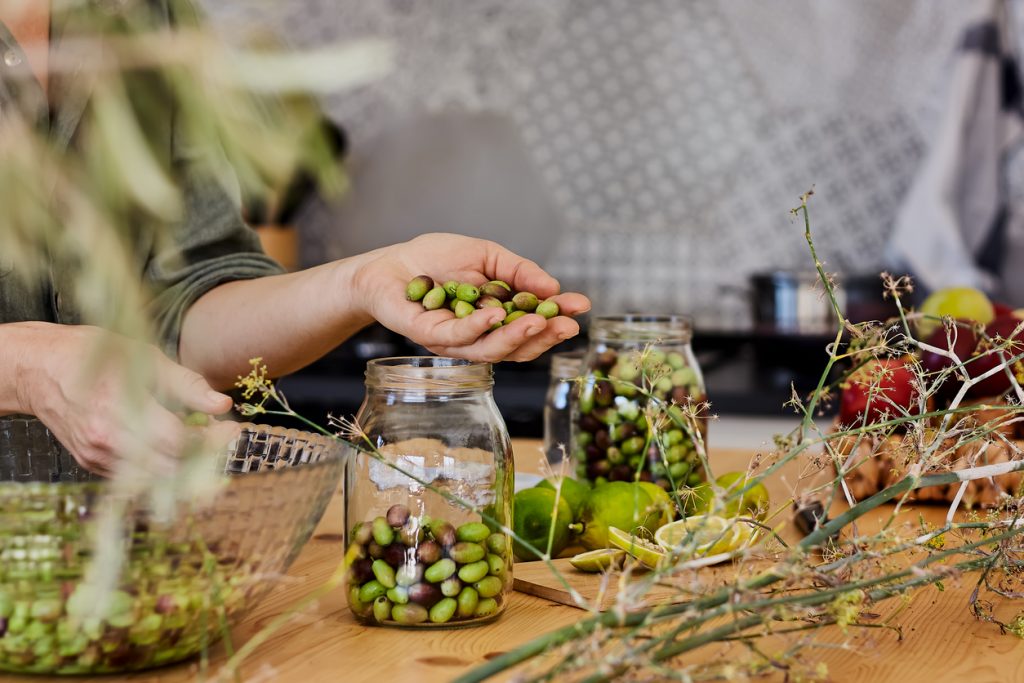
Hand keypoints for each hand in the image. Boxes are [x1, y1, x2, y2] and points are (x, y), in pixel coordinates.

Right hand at [14, 323, 236, 475]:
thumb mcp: (143, 356)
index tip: (232, 428)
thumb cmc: (91, 353)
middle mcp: (105, 437)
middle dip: (203, 455)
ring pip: (154, 477)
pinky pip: (134, 475)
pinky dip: (158, 464)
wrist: (36, 368)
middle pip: (169, 466)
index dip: (212, 440)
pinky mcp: (90, 463)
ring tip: (199, 439)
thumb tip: (222, 405)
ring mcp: (96, 455)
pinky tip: (169, 444)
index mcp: (119, 405)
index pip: (177, 441)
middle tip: (220, 435)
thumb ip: (185, 384)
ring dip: (184, 463)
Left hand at [354, 233, 590, 361]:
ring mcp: (456, 340)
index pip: (531, 326)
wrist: (388, 263)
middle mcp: (479, 336)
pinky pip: (459, 337)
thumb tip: (552, 285)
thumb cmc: (435, 259)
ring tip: (538, 322)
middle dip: (545, 336)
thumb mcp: (486, 256)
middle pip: (518, 347)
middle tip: (568, 325)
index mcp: (496, 319)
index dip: (556, 319)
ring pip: (492, 349)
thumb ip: (517, 271)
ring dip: (517, 337)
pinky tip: (496, 316)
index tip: (581, 306)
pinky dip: (479, 327)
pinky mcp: (430, 336)